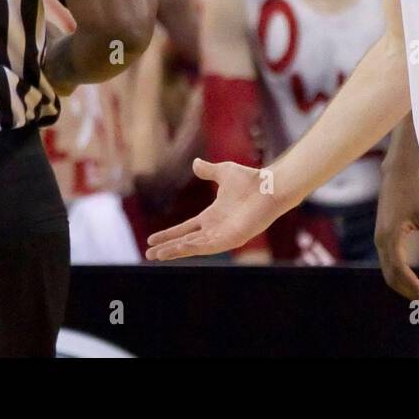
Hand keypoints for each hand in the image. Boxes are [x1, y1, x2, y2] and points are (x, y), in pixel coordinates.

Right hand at [145, 158, 286, 260]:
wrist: (269, 186)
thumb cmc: (251, 180)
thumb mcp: (223, 172)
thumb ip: (208, 171)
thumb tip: (195, 163)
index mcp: (212, 216)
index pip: (185, 228)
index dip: (169, 234)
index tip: (151, 239)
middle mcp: (215, 228)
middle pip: (186, 241)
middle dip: (167, 248)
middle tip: (149, 254)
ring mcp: (223, 235)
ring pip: (194, 247)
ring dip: (175, 251)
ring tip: (157, 256)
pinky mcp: (231, 239)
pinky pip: (208, 247)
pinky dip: (192, 249)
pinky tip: (178, 249)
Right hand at [374, 152, 418, 303]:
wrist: (396, 174)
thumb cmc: (412, 191)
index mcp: (390, 236)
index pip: (399, 269)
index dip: (412, 285)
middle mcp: (381, 240)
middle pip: (390, 275)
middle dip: (406, 290)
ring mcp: (379, 239)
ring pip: (387, 270)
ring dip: (402, 283)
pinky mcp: (382, 236)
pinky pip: (388, 261)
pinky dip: (398, 273)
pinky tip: (412, 278)